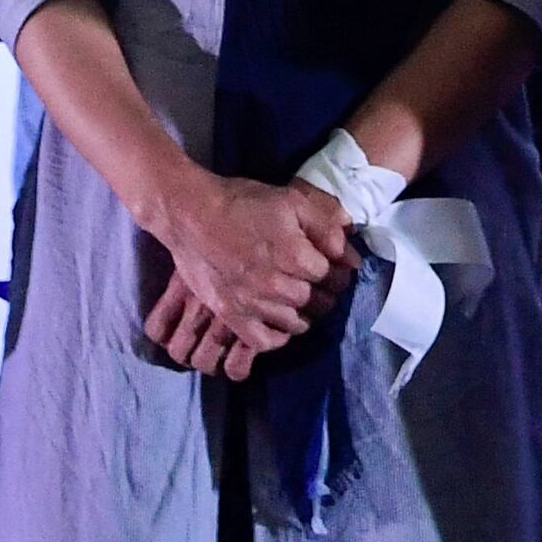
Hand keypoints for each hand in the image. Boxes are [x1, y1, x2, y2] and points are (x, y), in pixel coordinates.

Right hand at [139, 173, 355, 373]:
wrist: (192, 215)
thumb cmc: (244, 203)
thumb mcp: (293, 201)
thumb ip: (326, 224)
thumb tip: (349, 250)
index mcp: (296, 256)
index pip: (333, 275)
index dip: (340, 270)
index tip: (338, 267)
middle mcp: (277, 286)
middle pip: (318, 301)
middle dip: (327, 292)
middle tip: (323, 284)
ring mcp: (253, 304)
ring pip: (295, 322)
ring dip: (306, 313)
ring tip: (304, 300)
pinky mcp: (231, 315)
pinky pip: (262, 341)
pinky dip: (277, 338)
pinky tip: (281, 324)